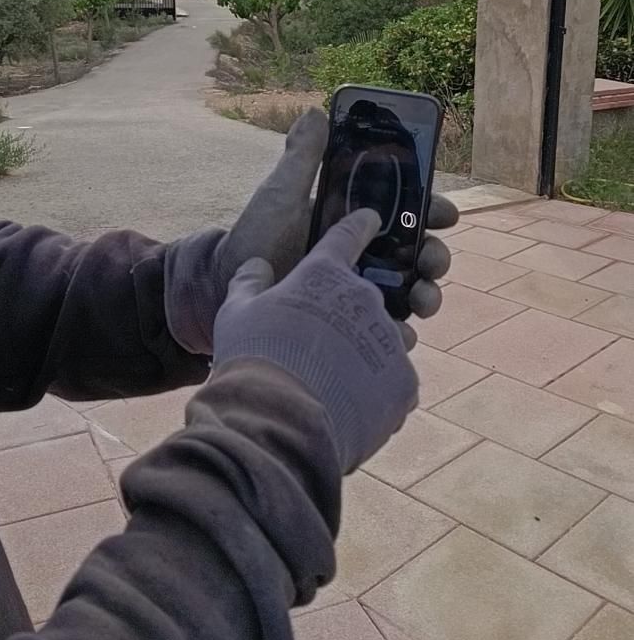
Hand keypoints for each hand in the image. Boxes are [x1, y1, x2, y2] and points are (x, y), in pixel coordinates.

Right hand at [213, 209, 418, 472]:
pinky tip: (351, 406)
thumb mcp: (236, 311)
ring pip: (384, 341)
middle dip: (350, 316)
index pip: (348, 234)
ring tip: (337, 383)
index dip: (358, 225)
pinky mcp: (403, 382)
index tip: (368, 220)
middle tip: (322, 344)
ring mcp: (389, 340)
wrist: (278, 420)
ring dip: (366, 356)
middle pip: (366, 298)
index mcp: (326, 273)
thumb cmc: (253, 357)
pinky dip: (378, 392)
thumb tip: (256, 265)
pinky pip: (396, 381)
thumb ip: (249, 282)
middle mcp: (365, 298)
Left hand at [217, 107, 456, 315]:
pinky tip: (398, 334)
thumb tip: (316, 112)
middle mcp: (366, 255)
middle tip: (432, 261)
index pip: (408, 211)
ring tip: (421, 300)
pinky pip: (384, 331)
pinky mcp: (351, 325)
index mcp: (356, 220)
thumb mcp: (279, 195)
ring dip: (427, 295)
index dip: (433, 210)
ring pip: (411, 292)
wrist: (225, 289)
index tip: (444, 213)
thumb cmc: (255, 238)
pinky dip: (399, 334)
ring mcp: (361, 290)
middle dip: (436, 256)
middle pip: (419, 254)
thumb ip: (302, 158)